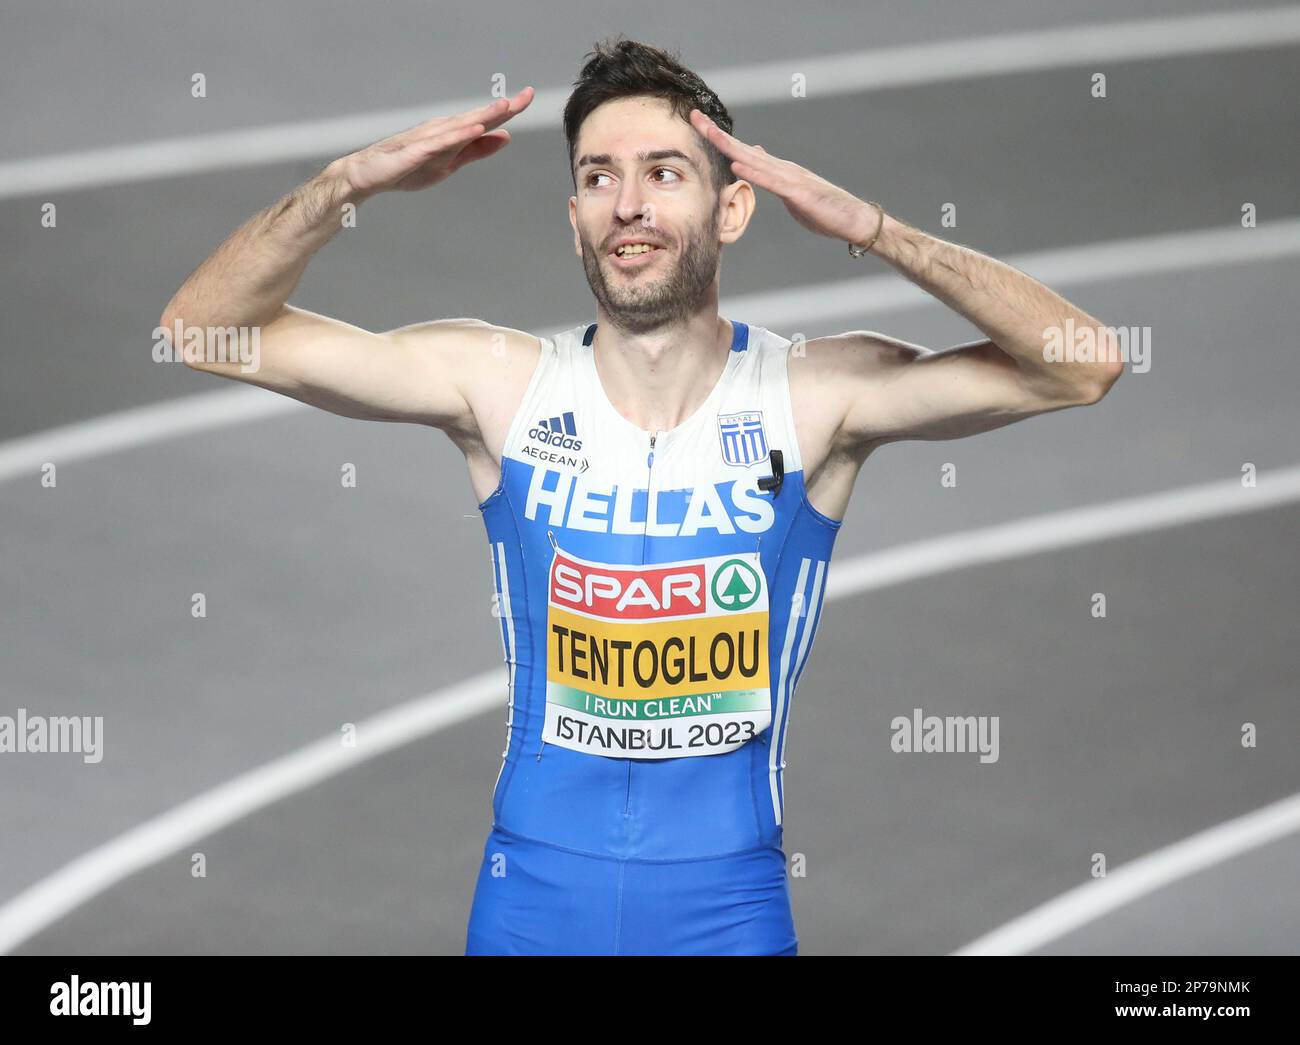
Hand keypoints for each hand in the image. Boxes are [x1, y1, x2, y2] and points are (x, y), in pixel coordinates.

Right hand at [332, 86, 534, 198]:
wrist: (369, 175)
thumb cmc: (409, 167)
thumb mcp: (451, 163)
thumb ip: (476, 150)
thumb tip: (506, 137)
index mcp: (453, 134)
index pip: (485, 120)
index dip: (508, 109)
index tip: (530, 95)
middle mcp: (442, 130)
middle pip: (477, 117)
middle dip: (502, 107)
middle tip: (527, 95)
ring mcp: (428, 139)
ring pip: (460, 126)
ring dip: (482, 116)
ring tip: (505, 107)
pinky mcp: (414, 152)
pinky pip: (438, 143)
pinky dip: (457, 135)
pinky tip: (473, 130)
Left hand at [688, 108, 880, 245]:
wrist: (853, 219)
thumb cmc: (824, 210)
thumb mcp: (791, 192)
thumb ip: (772, 177)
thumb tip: (754, 159)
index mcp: (778, 170)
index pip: (743, 151)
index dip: (719, 138)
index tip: (698, 125)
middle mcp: (782, 168)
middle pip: (743, 148)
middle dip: (716, 133)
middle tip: (693, 116)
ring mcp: (791, 178)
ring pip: (754, 159)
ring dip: (730, 146)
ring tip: (708, 132)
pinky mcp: (799, 193)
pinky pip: (772, 182)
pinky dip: (754, 172)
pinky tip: (737, 164)